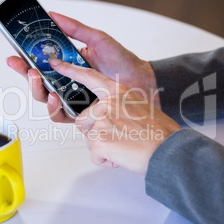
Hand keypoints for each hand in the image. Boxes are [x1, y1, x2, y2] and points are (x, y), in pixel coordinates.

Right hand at [7, 12, 160, 122]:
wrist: (141, 81)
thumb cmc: (121, 61)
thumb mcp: (97, 39)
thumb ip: (75, 28)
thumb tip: (53, 15)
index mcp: (67, 64)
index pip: (40, 62)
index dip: (25, 60)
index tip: (15, 55)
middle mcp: (67, 82)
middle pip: (38, 82)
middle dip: (26, 75)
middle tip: (26, 68)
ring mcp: (72, 98)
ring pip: (45, 99)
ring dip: (37, 90)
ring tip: (39, 79)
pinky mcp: (80, 113)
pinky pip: (60, 115)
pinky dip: (53, 108)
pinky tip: (54, 98)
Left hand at [49, 58, 179, 174]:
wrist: (168, 149)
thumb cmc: (159, 132)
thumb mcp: (139, 106)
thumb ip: (119, 106)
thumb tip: (109, 117)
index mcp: (117, 92)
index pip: (89, 77)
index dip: (70, 70)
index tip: (55, 64)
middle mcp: (107, 103)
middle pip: (83, 120)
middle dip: (96, 132)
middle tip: (120, 137)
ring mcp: (101, 120)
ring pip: (89, 139)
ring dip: (103, 147)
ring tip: (124, 146)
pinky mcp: (99, 139)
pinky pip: (95, 155)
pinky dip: (106, 160)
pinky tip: (123, 155)